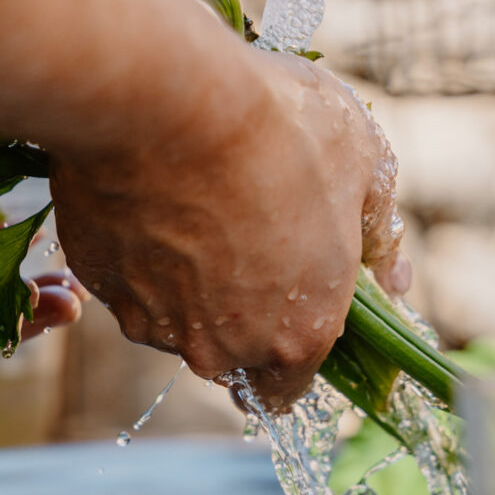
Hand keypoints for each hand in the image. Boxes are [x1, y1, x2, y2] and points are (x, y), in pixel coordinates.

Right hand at [50, 48, 405, 407]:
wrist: (161, 102)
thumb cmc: (276, 128)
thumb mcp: (364, 165)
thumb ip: (380, 236)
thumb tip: (393, 279)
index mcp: (296, 333)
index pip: (287, 392)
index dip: (290, 351)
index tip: (286, 309)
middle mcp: (220, 346)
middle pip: (227, 356)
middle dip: (237, 314)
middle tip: (242, 239)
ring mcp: (151, 320)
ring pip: (172, 319)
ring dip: (183, 283)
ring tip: (193, 207)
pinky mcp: (100, 285)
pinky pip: (125, 281)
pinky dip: (138, 254)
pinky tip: (151, 199)